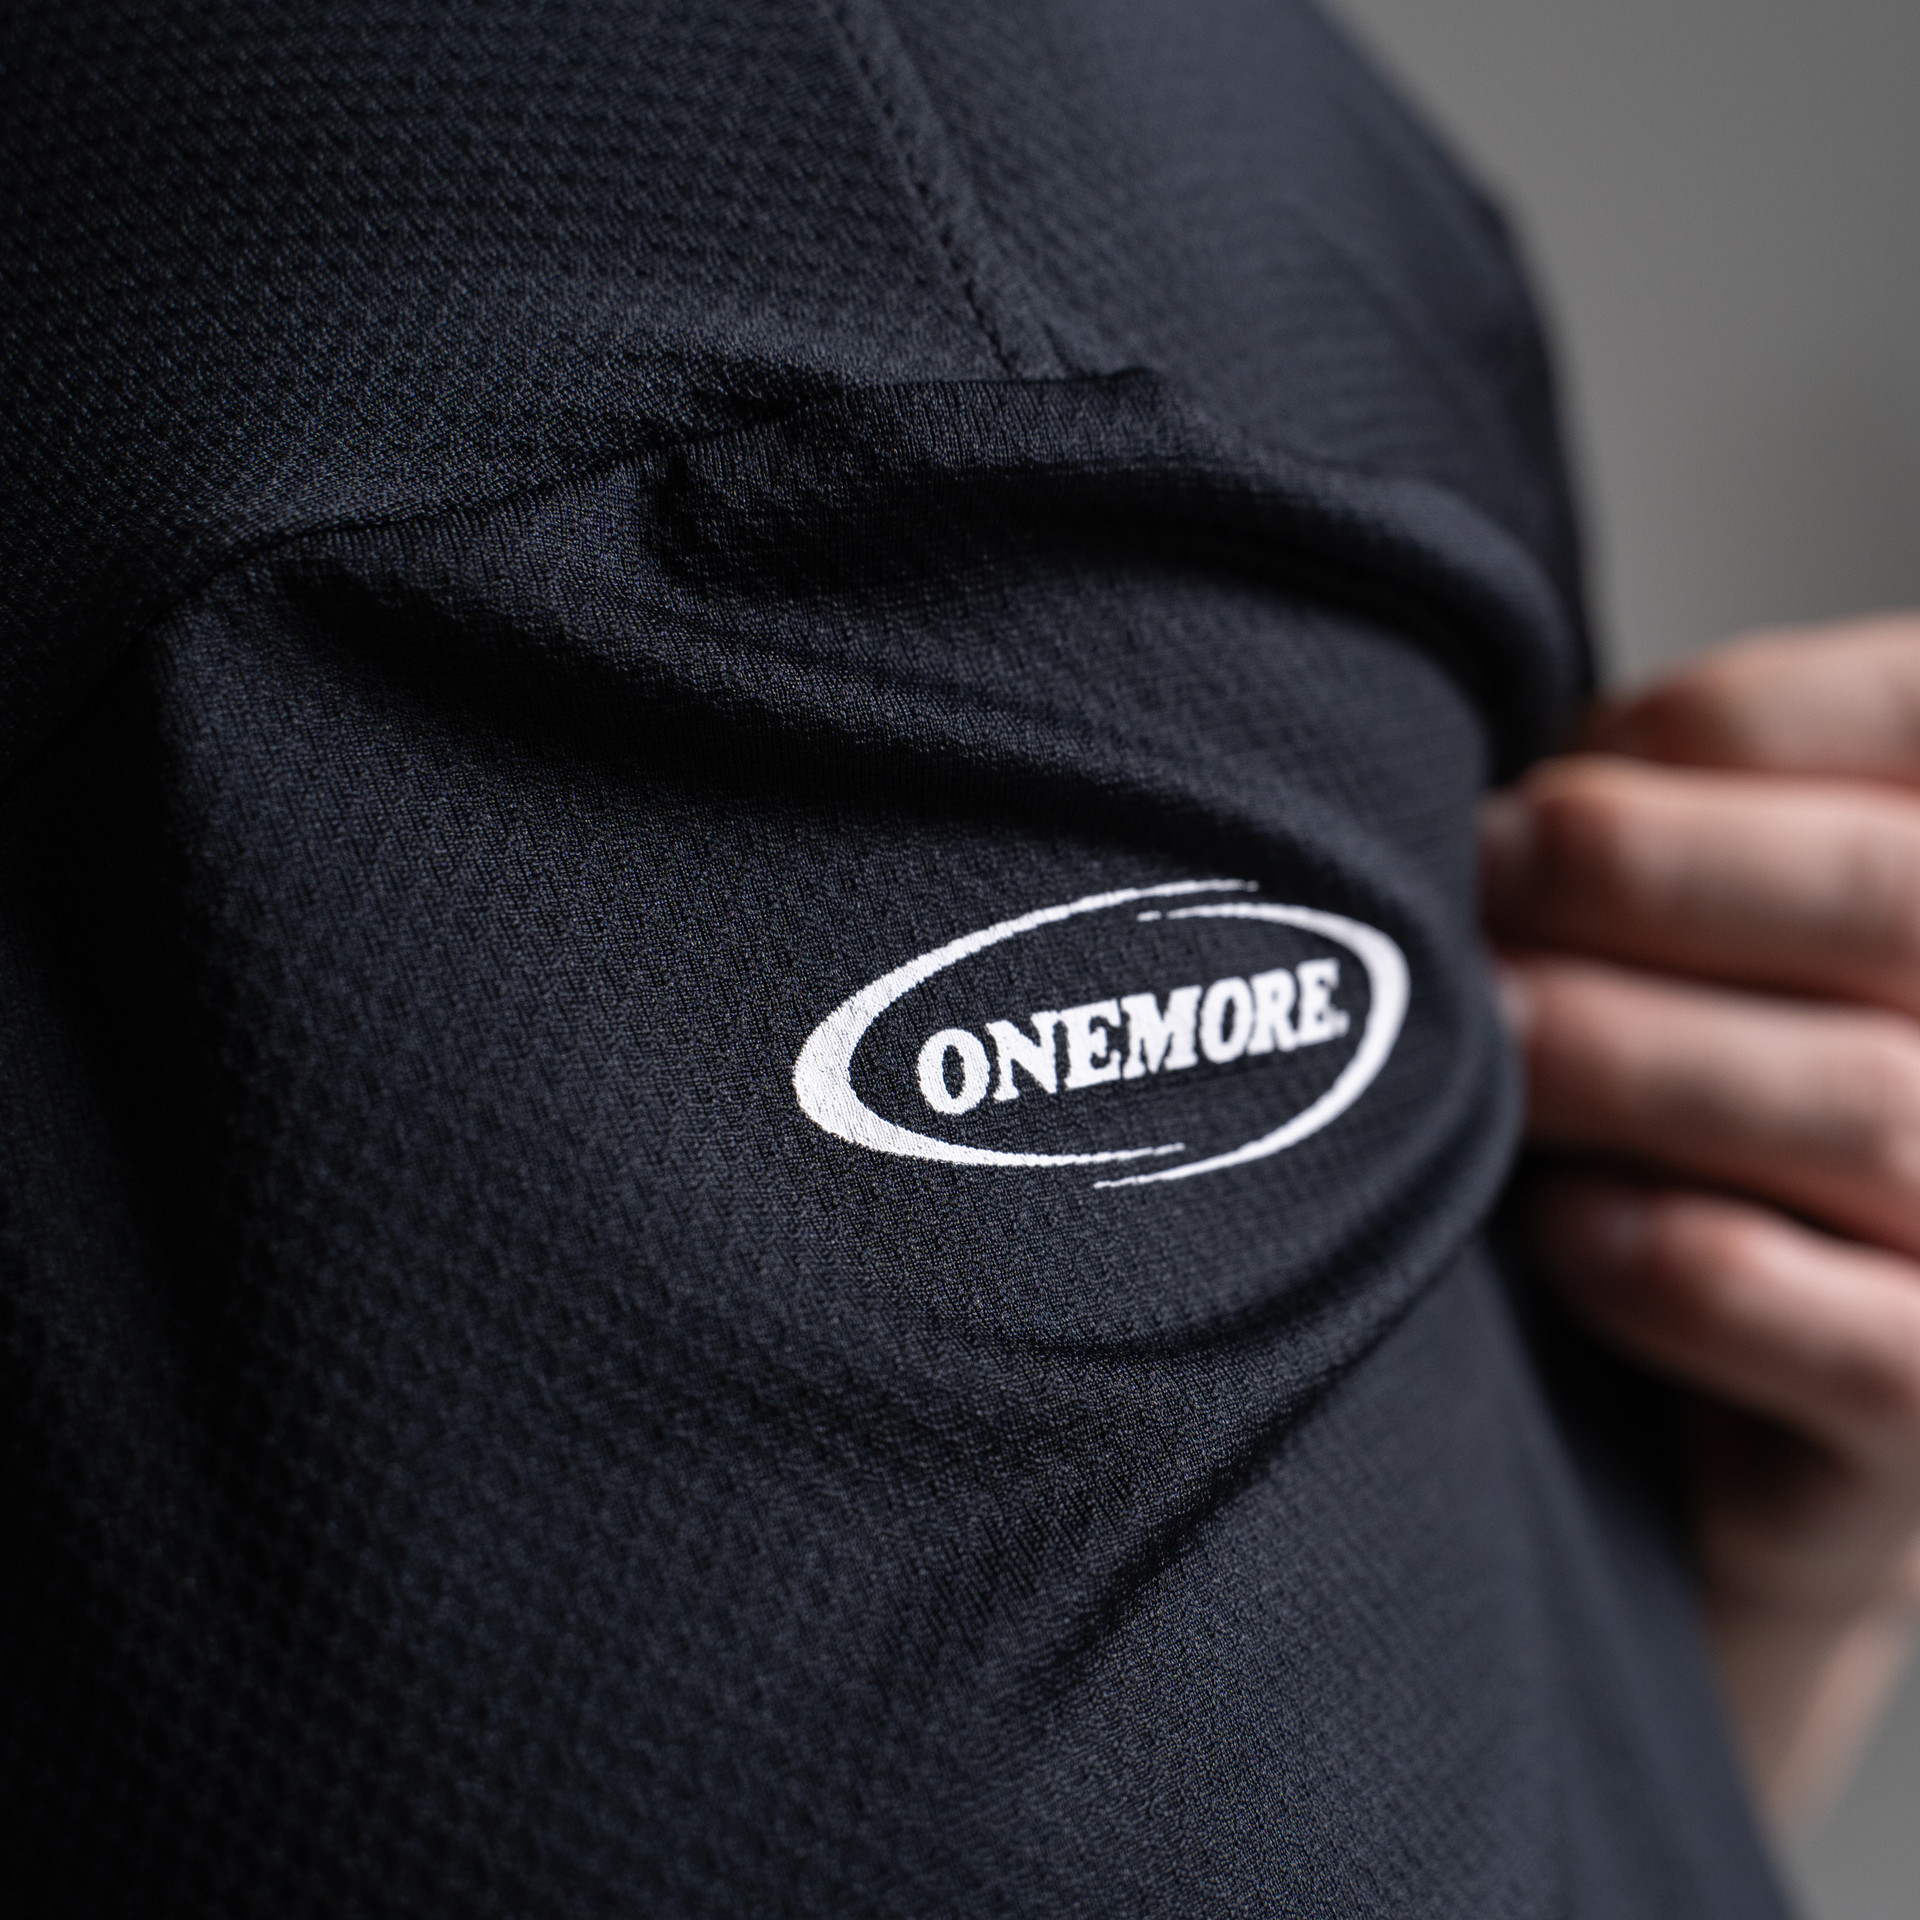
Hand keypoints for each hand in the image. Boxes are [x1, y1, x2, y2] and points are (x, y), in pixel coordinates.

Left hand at [1482, 613, 1919, 1826]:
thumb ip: (1672, 845)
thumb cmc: (1707, 1136)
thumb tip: (1510, 812)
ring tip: (1487, 1048)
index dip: (1699, 734)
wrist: (1735, 1438)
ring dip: (1624, 1061)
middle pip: (1898, 896)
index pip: (1914, 720)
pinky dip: (1681, 1267)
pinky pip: (1861, 1346)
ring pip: (1875, 1111)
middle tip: (1467, 899)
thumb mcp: (1710, 955)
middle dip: (1628, 873)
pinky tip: (1562, 1231)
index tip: (1538, 785)